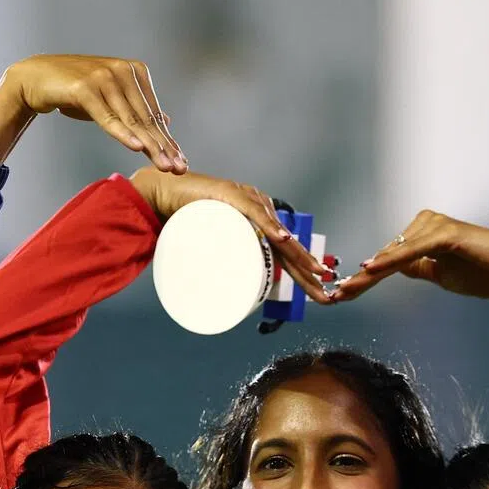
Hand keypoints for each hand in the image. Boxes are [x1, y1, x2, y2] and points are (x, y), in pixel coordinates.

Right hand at [0, 54, 186, 171]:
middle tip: (178, 170)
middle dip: (164, 147)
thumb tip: (167, 121)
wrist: (36, 79)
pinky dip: (122, 133)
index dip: (168, 141)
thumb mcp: (111, 99)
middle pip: (146, 119)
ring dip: (149, 146)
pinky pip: (107, 117)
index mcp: (135, 72)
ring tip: (164, 166)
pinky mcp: (85, 87)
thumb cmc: (76, 91)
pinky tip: (137, 148)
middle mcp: (123, 71)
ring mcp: (104, 77)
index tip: (181, 164)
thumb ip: (138, 109)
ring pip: (130, 120)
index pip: (154, 114)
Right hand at [131, 167, 331, 304]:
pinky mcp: (230, 196)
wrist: (161, 195)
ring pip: (278, 232)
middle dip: (310, 271)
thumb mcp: (214, 247)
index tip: (320, 292)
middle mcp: (260, 209)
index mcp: (259, 222)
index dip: (304, 272)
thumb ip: (226, 264)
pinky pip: (253, 213)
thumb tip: (233, 294)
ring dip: (298, 255)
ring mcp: (247, 200)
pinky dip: (268, 227)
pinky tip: (283, 240)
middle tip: (328, 294)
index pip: (287, 252)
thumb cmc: (185, 222)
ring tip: (316, 273)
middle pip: (289, 246)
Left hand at [330, 211, 488, 302]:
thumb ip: (418, 268)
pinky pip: (411, 250)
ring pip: (393, 255)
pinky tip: (370, 269)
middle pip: (384, 257)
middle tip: (332, 296)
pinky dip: (390, 260)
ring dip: (369, 275)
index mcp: (421, 235)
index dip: (362, 280)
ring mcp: (434, 226)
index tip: (339, 296)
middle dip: (359, 280)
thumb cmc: (484, 271)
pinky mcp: (445, 234)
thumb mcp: (441, 274)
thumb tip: (394, 266)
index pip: (385, 261)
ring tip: (346, 290)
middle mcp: (424, 225)